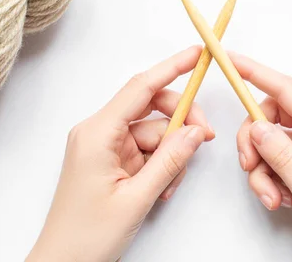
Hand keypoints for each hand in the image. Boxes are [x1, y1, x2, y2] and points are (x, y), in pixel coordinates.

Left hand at [27, 46, 214, 261]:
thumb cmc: (86, 236)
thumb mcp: (137, 199)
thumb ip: (170, 161)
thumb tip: (196, 131)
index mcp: (97, 134)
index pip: (140, 88)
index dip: (171, 68)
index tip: (197, 55)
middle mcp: (99, 132)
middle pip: (152, 109)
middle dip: (181, 123)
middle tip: (205, 138)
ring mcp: (105, 145)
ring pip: (154, 133)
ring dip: (170, 155)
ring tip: (167, 187)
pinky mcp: (111, 159)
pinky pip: (146, 149)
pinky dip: (161, 164)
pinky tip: (160, 188)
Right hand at [231, 52, 291, 261]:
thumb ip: (284, 159)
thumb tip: (257, 127)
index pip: (288, 91)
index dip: (255, 72)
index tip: (230, 59)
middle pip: (275, 115)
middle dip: (254, 141)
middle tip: (248, 168)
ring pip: (277, 139)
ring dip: (265, 167)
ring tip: (272, 198)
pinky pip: (286, 156)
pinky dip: (276, 175)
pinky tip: (284, 198)